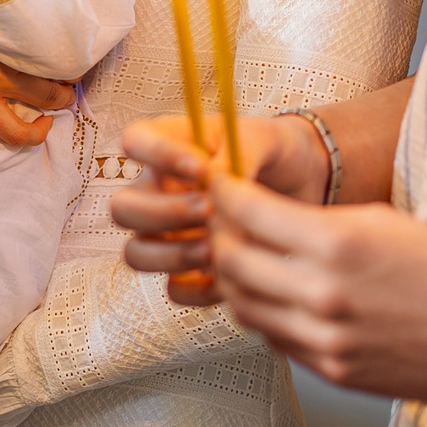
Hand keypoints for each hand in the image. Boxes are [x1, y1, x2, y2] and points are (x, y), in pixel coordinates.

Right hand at [0, 0, 70, 144]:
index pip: (52, 58)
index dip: (73, 56)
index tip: (77, 46)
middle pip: (50, 94)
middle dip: (68, 89)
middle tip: (71, 72)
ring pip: (24, 128)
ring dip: (46, 116)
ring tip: (53, 102)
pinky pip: (3, 129)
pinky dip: (23, 128)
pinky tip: (29, 113)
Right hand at [116, 115, 354, 303]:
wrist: (303, 185)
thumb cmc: (274, 152)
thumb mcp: (264, 138)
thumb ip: (239, 150)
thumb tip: (213, 178)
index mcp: (168, 146)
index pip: (134, 140)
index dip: (154, 155)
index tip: (198, 167)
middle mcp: (158, 191)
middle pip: (122, 207)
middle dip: (163, 213)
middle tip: (209, 211)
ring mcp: (168, 234)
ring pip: (136, 253)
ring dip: (172, 254)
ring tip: (216, 247)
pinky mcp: (190, 269)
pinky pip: (175, 289)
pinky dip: (198, 289)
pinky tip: (229, 276)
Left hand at [204, 170, 426, 399]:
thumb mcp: (381, 222)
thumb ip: (316, 223)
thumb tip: (265, 219)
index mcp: (337, 244)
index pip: (247, 213)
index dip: (223, 194)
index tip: (218, 186)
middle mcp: (323, 295)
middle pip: (231, 263)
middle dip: (218, 237)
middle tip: (222, 225)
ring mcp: (326, 341)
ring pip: (243, 308)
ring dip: (236, 282)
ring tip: (247, 264)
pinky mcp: (334, 373)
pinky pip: (276, 341)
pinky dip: (268, 318)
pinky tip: (282, 301)